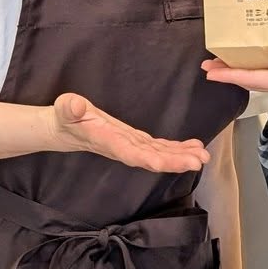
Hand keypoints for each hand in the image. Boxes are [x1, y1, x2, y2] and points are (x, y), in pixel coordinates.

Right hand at [50, 92, 210, 173]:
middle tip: (198, 161)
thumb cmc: (66, 117)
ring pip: (159, 154)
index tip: (163, 162)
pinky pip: (159, 147)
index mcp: (107, 141)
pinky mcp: (135, 140)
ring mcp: (131, 145)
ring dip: (180, 156)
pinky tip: (193, 148)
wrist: (66, 128)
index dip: (147, 158)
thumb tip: (76, 106)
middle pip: (150, 158)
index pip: (129, 153)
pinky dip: (176, 149)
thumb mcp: (65, 109)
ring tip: (202, 156)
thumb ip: (70, 108)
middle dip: (174, 161)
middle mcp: (123, 148)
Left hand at [203, 49, 267, 108]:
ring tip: (229, 54)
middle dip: (231, 70)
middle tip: (209, 63)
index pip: (254, 79)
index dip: (231, 75)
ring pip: (265, 69)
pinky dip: (266, 55)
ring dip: (245, 63)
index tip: (210, 71)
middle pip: (254, 76)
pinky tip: (265, 45)